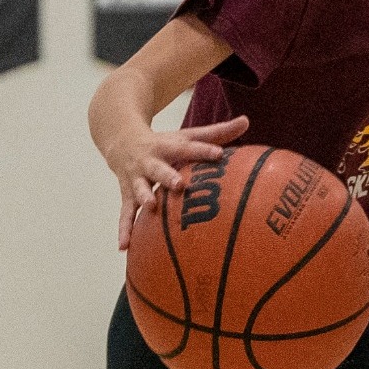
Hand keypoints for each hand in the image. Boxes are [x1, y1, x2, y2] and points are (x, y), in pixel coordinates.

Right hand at [104, 115, 249, 249]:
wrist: (121, 140)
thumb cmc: (165, 143)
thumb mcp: (188, 135)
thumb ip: (217, 133)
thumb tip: (246, 121)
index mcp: (170, 147)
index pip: (189, 148)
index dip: (204, 150)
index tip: (219, 154)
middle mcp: (151, 162)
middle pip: (160, 168)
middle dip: (168, 176)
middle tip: (179, 185)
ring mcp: (137, 178)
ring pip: (140, 188)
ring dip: (144, 197)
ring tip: (150, 206)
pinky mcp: (127, 194)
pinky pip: (125, 213)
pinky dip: (124, 229)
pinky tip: (124, 247)